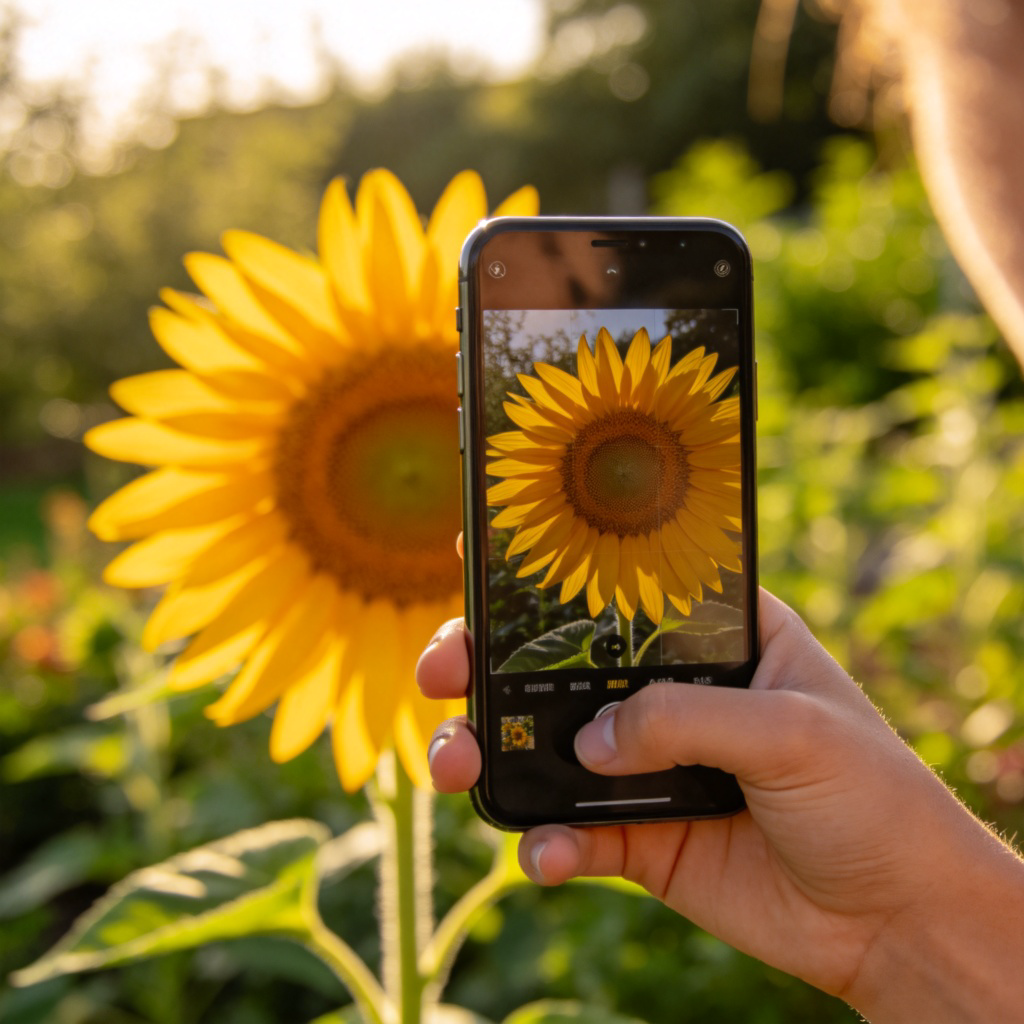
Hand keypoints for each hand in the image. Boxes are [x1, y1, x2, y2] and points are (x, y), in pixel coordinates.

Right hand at [417, 589, 1023, 1021]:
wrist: (896, 922)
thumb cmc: (874, 799)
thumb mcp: (794, 733)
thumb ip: (686, 720)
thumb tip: (590, 741)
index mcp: (718, 641)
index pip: (623, 592)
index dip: (551, 579)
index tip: (479, 566)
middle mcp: (672, 695)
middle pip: (560, 668)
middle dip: (489, 667)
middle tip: (441, 671)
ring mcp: (649, 766)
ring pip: (548, 750)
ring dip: (491, 754)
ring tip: (458, 766)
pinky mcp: (639, 836)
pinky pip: (571, 834)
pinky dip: (546, 844)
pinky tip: (546, 855)